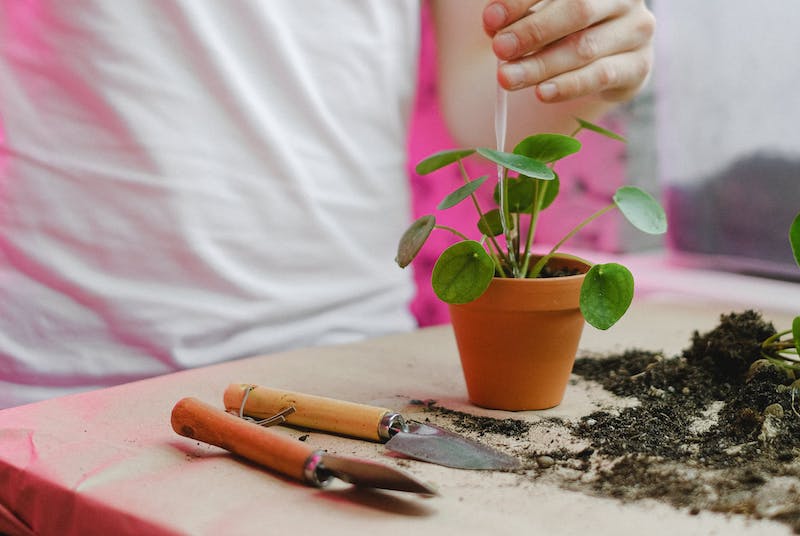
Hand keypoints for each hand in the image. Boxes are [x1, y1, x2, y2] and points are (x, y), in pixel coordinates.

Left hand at [482, 0, 654, 102]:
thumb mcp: (542, 14)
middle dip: (532, 31)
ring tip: (508, 78)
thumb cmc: (565, 28)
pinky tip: (542, 92)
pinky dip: (569, 86)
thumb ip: (520, 14)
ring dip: (541, 65)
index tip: (490, 20)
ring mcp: (637, 30)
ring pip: (584, 47)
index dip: (521, 2)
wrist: (606, 61)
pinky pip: (601, 75)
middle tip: (499, 49)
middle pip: (577, 10)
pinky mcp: (639, 65)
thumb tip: (493, 22)